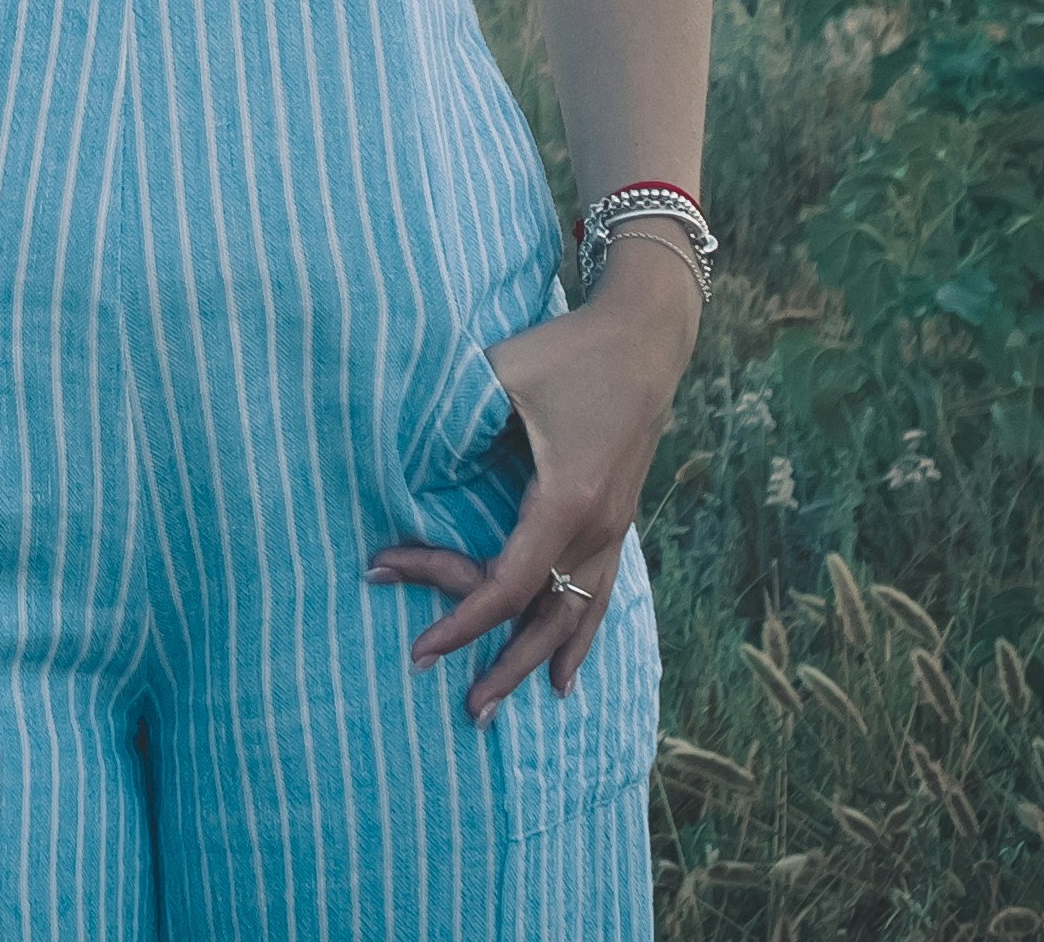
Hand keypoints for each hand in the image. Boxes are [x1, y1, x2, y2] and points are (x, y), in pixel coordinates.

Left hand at [366, 264, 700, 720]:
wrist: (646, 334)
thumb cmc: (567, 350)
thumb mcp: (501, 375)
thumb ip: (450, 417)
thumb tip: (397, 457)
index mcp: (564, 501)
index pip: (504, 587)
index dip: (460, 623)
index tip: (420, 651)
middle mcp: (596, 527)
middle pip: (544, 619)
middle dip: (502, 666)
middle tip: (464, 710)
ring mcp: (615, 527)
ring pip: (578, 616)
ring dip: (541, 662)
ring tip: (507, 705)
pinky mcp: (620, 517)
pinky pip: (600, 593)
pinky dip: (581, 636)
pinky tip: (568, 672)